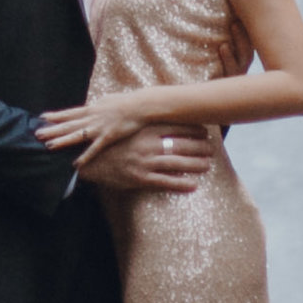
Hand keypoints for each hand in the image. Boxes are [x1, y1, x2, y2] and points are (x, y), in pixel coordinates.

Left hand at [36, 94, 137, 157]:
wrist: (139, 106)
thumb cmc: (125, 102)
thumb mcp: (106, 101)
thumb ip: (96, 107)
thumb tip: (89, 107)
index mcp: (91, 108)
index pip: (69, 113)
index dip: (55, 116)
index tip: (42, 117)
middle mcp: (91, 117)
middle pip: (68, 124)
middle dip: (52, 129)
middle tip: (37, 133)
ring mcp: (99, 127)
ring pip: (77, 135)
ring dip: (62, 141)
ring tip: (49, 146)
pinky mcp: (108, 137)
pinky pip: (94, 149)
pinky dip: (84, 156)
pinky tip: (76, 163)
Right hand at [81, 124, 217, 192]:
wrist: (90, 161)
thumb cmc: (110, 143)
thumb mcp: (127, 128)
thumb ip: (144, 124)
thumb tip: (161, 117)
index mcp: (145, 130)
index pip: (175, 127)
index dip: (192, 129)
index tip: (205, 131)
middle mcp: (148, 145)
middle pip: (181, 144)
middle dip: (199, 146)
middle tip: (212, 148)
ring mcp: (145, 162)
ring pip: (178, 163)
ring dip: (196, 164)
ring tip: (208, 165)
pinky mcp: (141, 179)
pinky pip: (166, 182)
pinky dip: (181, 184)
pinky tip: (193, 186)